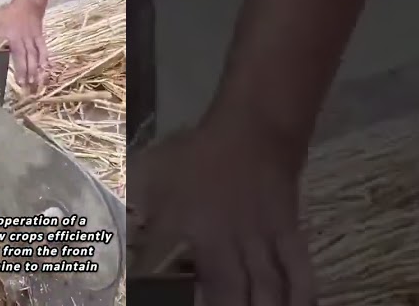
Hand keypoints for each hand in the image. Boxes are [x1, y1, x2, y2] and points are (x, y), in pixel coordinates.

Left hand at [0, 0, 47, 91]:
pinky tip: (45, 70)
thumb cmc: (8, 13)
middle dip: (22, 72)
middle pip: (21, 57)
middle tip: (23, 86)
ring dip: (33, 70)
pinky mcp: (39, 38)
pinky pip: (42, 50)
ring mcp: (30, 39)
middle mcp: (18, 39)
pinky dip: (44, 60)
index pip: (0, 49)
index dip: (0, 61)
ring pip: (33, 56)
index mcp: (5, 35)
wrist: (28, 4)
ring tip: (33, 83)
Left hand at [133, 118, 314, 305]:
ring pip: (266, 288)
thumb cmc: (197, 153)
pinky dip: (300, 294)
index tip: (164, 301)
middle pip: (229, 293)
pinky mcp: (289, 235)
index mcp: (185, 227)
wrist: (251, 131)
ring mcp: (260, 240)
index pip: (169, 271)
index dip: (165, 291)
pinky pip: (299, 272)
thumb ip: (134, 199)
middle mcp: (224, 241)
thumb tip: (118, 216)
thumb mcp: (153, 173)